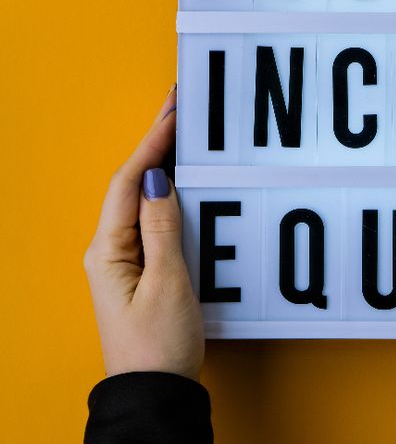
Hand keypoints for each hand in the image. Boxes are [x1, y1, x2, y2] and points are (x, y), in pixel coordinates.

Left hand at [84, 86, 203, 380]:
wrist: (156, 393)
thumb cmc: (159, 346)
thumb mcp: (168, 282)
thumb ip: (163, 227)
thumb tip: (159, 179)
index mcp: (108, 251)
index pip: (128, 182)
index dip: (151, 143)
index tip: (173, 111)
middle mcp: (110, 251)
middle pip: (131, 184)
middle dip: (154, 143)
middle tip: (178, 107)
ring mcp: (125, 260)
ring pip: (142, 199)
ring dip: (161, 164)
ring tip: (182, 133)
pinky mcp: (143, 270)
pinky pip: (152, 219)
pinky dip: (168, 193)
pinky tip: (184, 182)